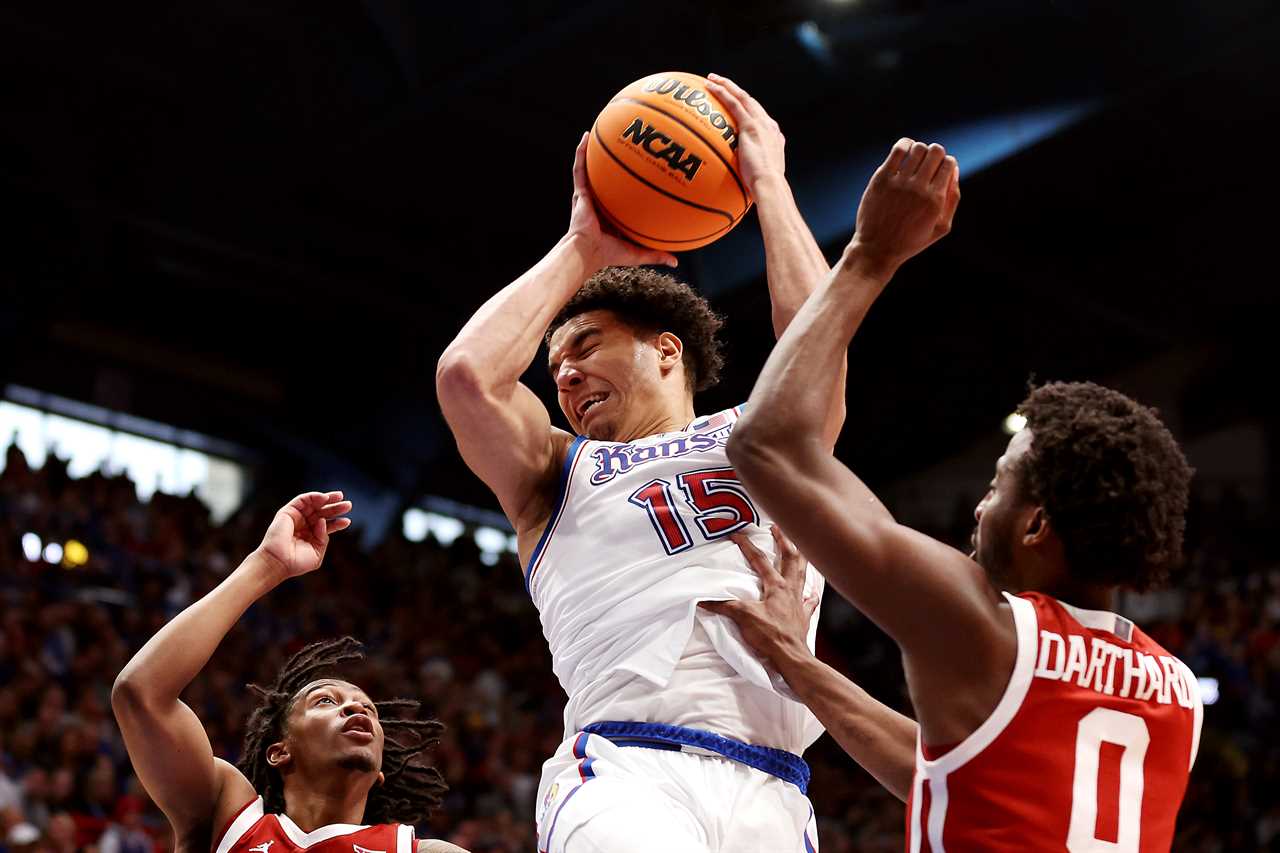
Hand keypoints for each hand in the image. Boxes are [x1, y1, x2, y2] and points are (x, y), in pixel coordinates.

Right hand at [254, 491, 351, 579]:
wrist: (278, 562)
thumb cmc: (296, 562)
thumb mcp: (316, 553)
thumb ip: (323, 538)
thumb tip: (323, 521)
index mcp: (310, 536)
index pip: (326, 526)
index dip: (337, 522)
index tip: (347, 521)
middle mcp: (303, 525)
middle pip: (322, 513)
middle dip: (335, 508)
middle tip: (348, 505)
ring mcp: (296, 518)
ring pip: (314, 504)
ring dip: (328, 499)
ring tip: (340, 497)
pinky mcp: (288, 512)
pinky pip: (302, 500)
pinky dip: (314, 497)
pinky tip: (325, 498)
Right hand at [567, 132, 677, 269]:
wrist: (586, 252)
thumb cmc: (607, 255)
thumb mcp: (637, 253)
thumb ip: (656, 255)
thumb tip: (676, 263)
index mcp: (611, 214)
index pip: (621, 195)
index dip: (629, 184)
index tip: (642, 172)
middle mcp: (600, 201)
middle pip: (608, 177)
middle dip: (614, 162)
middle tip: (627, 144)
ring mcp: (588, 195)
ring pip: (592, 167)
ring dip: (596, 149)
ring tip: (602, 129)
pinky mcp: (580, 192)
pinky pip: (580, 168)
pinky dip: (582, 152)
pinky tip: (586, 136)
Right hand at [700, 525, 818, 669]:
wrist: (791, 658)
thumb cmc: (770, 636)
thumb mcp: (743, 617)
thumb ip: (723, 605)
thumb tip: (703, 599)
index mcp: (776, 586)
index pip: (760, 560)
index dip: (747, 545)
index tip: (737, 533)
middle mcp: (790, 589)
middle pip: (790, 558)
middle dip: (783, 540)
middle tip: (777, 527)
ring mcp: (799, 601)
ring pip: (803, 572)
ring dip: (800, 557)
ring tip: (798, 547)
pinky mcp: (803, 615)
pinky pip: (810, 600)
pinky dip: (810, 593)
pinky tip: (811, 591)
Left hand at [705, 73, 783, 194]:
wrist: (770, 186)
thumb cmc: (763, 190)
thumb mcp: (758, 179)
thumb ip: (749, 174)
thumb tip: (738, 184)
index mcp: (773, 137)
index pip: (759, 117)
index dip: (747, 109)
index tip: (736, 106)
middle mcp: (769, 126)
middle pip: (751, 103)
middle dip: (736, 91)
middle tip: (721, 84)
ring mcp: (761, 124)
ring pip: (742, 97)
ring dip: (727, 86)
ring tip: (712, 79)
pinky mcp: (750, 125)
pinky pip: (733, 103)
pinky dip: (722, 92)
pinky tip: (708, 86)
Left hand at [849, 138, 959, 274]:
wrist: (877, 249)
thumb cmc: (911, 241)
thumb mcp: (941, 227)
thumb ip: (953, 198)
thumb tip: (954, 170)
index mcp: (935, 200)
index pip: (949, 164)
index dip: (947, 164)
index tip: (938, 172)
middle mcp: (919, 189)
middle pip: (936, 151)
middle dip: (936, 154)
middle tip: (927, 166)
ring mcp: (899, 183)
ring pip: (918, 148)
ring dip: (920, 151)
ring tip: (915, 162)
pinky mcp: (881, 179)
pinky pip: (899, 150)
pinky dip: (905, 144)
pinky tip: (905, 152)